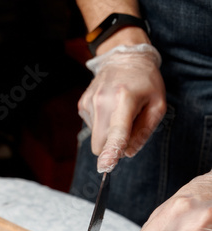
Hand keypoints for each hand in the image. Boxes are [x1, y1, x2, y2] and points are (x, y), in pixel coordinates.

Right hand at [78, 44, 166, 171]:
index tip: (105, 167)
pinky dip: (102, 124)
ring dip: (108, 133)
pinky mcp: (82, 105)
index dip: (111, 152)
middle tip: (127, 128)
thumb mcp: (157, 105)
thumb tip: (128, 153)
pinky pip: (92, 128)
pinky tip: (109, 108)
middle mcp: (103, 101)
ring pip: (96, 138)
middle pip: (101, 145)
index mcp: (125, 100)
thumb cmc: (145, 82)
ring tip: (119, 112)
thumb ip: (144, 131)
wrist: (123, 56)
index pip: (117, 132)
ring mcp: (89, 103)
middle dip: (112, 146)